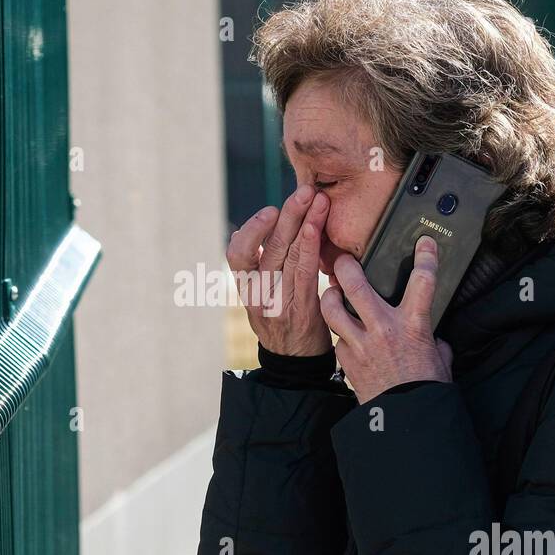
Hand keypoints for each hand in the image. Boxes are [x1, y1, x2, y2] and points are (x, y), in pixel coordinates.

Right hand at [226, 185, 331, 357]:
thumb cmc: (283, 322)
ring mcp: (277, 303)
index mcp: (245, 289)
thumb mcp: (263, 296)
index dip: (251, 230)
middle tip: (303, 190)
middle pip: (267, 248)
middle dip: (287, 215)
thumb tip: (257, 228)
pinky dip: (310, 246)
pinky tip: (317, 227)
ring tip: (317, 200)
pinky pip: (303, 272)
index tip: (269, 211)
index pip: (238, 254)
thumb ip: (262, 266)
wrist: (295, 365)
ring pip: (287, 255)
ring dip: (304, 222)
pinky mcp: (299, 310)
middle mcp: (257, 295)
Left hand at [319, 235, 453, 403]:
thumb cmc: (424, 387)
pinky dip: (339, 335)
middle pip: (355, 285)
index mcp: (413, 324)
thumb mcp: (438, 357)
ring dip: (329, 297)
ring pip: (332, 308)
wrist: (405, 418)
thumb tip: (433, 336)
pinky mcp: (345, 359)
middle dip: (345, 267)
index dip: (425, 257)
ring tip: (332, 293)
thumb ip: (432, 340)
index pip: (423, 281)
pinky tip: (344, 336)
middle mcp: (384, 328)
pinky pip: (336, 339)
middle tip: (342, 259)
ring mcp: (360, 343)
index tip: (424, 242)